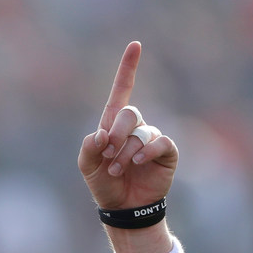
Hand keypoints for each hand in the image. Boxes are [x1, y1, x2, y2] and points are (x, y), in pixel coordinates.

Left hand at [78, 41, 177, 210]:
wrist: (122, 207)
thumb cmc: (104, 184)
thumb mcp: (87, 166)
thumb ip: (89, 147)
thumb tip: (102, 134)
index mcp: (114, 125)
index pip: (122, 92)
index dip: (128, 69)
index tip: (135, 45)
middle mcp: (135, 128)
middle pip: (130, 114)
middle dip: (116, 134)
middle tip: (108, 155)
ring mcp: (151, 139)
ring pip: (142, 133)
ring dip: (126, 153)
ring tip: (118, 170)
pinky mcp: (166, 152)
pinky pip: (160, 142)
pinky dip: (146, 152)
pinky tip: (137, 163)